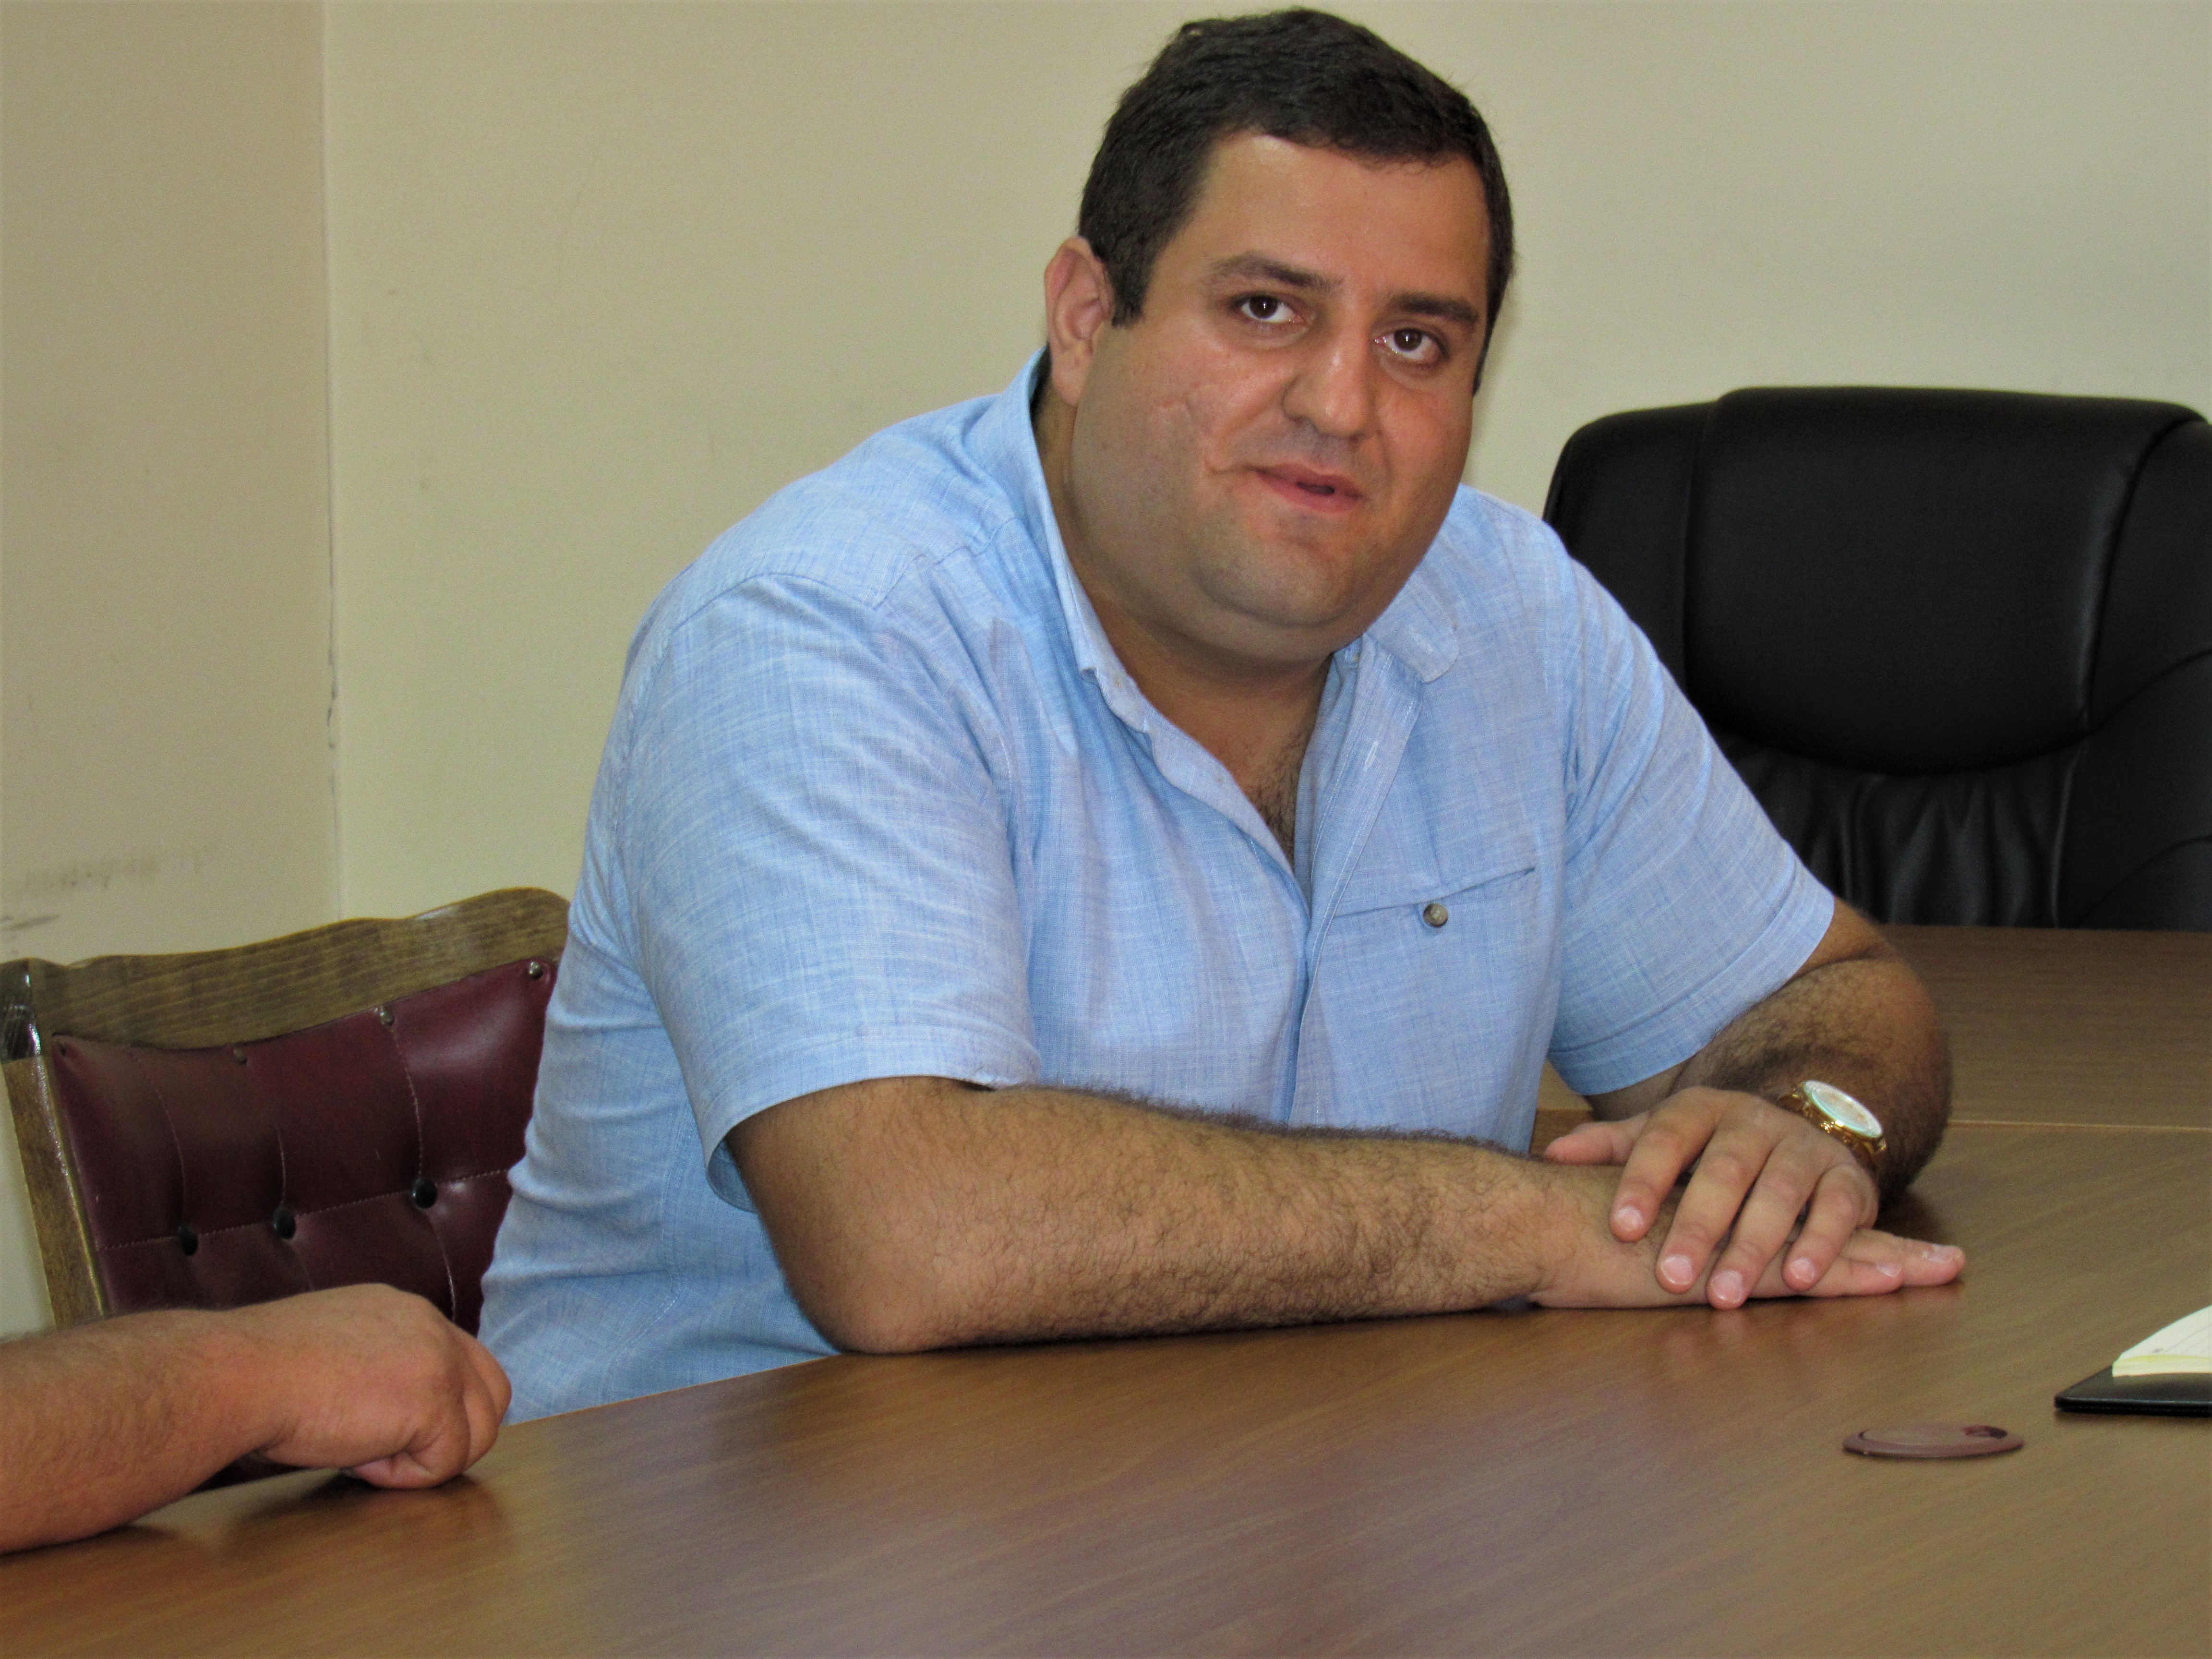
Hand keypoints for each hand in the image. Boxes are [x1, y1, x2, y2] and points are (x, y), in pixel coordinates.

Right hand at [230, 1284, 511, 1486]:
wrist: (236, 1374)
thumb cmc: (258, 1372)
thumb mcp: (331, 1352)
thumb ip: (375, 1367)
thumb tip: (390, 1411)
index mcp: (406, 1312)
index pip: (465, 1363)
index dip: (442, 1411)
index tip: (387, 1433)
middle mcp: (433, 1326)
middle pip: (491, 1395)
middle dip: (453, 1438)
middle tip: (388, 1457)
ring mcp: (441, 1362)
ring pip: (478, 1434)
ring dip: (423, 1459)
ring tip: (362, 1454)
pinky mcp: (435, 1402)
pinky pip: (445, 1462)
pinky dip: (403, 1477)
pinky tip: (357, 1459)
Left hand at [1542, 1087, 1953, 1307]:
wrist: (1792, 1129)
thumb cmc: (1708, 1150)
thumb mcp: (1658, 1140)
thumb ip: (1609, 1148)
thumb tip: (1551, 1155)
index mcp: (1699, 1109)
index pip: (1663, 1140)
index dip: (1642, 1182)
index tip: (1621, 1229)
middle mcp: (1754, 1121)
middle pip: (1725, 1169)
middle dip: (1698, 1227)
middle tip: (1672, 1279)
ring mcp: (1803, 1146)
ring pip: (1780, 1192)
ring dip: (1755, 1245)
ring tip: (1727, 1294)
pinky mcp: (1847, 1177)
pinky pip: (1838, 1207)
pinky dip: (1822, 1243)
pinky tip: (1800, 1279)